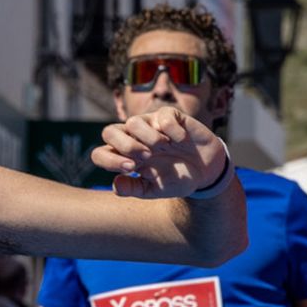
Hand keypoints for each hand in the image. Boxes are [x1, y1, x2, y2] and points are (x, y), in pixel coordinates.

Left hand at [92, 108, 226, 198]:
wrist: (206, 171)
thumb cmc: (176, 179)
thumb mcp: (155, 190)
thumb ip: (134, 189)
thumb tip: (116, 185)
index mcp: (124, 157)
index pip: (100, 154)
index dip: (108, 160)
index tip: (131, 169)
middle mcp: (133, 139)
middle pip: (108, 132)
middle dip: (125, 146)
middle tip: (146, 157)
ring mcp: (150, 125)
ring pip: (132, 121)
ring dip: (148, 137)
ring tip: (163, 147)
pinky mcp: (169, 116)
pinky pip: (162, 117)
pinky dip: (172, 130)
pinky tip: (181, 140)